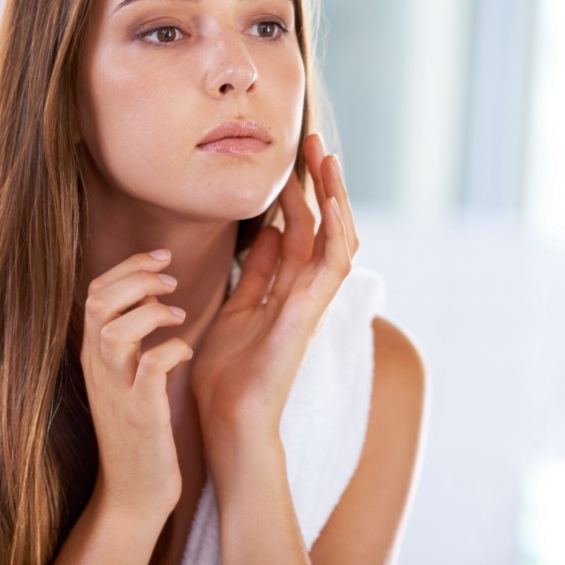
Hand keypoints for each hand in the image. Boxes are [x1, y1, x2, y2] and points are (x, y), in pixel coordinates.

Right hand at [80, 250, 191, 515]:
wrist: (133, 491)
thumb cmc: (139, 428)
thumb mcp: (127, 375)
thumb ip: (132, 333)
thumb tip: (152, 289)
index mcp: (95, 354)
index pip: (94, 292)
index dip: (128, 265)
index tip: (162, 256)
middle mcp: (99, 368)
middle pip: (97, 301)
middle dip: (136, 277)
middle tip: (171, 278)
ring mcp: (117, 390)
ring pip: (114, 330)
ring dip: (150, 311)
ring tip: (179, 314)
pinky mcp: (140, 414)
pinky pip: (150, 368)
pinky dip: (171, 350)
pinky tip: (186, 352)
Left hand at [190, 134, 359, 443]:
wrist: (227, 421)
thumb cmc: (227, 377)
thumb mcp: (235, 309)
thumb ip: (255, 273)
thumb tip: (265, 232)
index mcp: (285, 290)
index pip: (299, 231)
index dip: (297, 194)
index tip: (290, 160)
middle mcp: (304, 293)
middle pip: (321, 227)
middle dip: (320, 184)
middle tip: (314, 142)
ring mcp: (311, 303)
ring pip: (336, 239)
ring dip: (335, 197)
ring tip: (327, 158)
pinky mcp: (310, 314)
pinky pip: (332, 266)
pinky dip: (337, 231)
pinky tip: (332, 199)